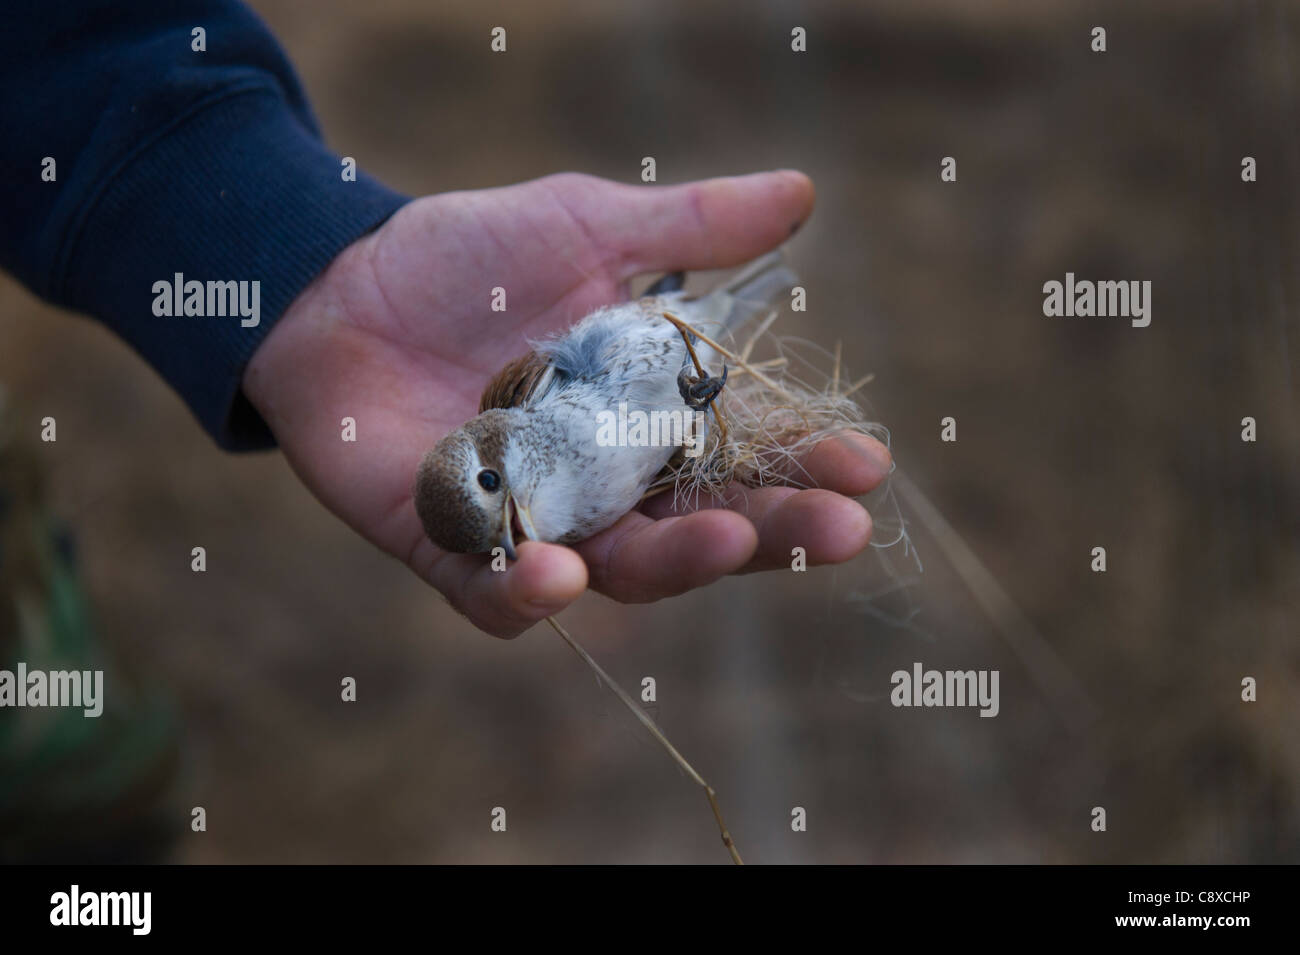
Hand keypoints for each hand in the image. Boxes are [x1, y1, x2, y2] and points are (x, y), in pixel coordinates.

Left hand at [243, 171, 891, 636]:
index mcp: (648, 417)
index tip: (868, 460)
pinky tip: (558, 573)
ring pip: (618, 570)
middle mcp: (605, 482)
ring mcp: (535, 518)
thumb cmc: (469, 256)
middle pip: (703, 528)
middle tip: (843, 528)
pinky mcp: (453, 543)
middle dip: (775, 531)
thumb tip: (801, 193)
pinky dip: (527, 593)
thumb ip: (688, 228)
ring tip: (723, 540)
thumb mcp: (587, 227)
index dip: (807, 463)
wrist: (337, 278)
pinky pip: (495, 594)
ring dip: (674, 566)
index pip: (744, 453)